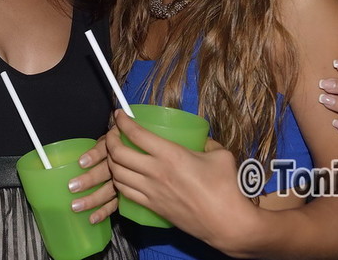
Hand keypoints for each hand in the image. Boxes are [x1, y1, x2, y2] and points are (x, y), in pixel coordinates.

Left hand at [67, 136, 116, 223]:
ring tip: (77, 206)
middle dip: (89, 180)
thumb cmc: (115, 145)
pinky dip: (104, 211)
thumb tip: (74, 155)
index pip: (103, 150)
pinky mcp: (124, 193)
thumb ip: (96, 146)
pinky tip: (93, 218)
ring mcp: (122, 180)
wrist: (135, 151)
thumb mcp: (107, 139)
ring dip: (93, 199)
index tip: (81, 162)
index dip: (93, 156)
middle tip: (72, 187)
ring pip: (109, 190)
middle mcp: (118, 165)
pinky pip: (115, 204)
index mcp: (112, 148)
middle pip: (105, 172)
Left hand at [105, 110, 255, 248]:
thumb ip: (207, 143)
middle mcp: (156, 172)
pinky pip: (125, 193)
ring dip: (110, 161)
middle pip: (119, 153)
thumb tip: (201, 140)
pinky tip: (122, 175)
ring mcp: (152, 191)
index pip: (137, 134)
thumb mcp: (220, 154)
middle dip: (110, 140)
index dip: (123, 122)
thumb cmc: (226, 188)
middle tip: (113, 133)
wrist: (227, 223)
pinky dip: (118, 181)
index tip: (119, 114)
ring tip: (114, 153)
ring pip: (117, 174)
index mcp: (171, 155)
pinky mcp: (153, 207)